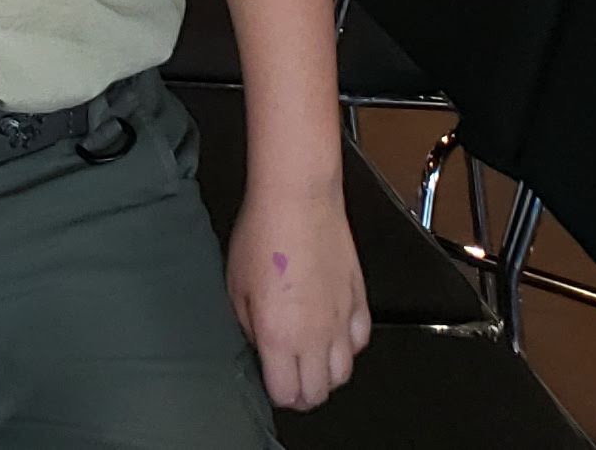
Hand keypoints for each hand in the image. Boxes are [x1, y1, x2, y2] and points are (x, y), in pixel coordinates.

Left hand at [227, 184, 369, 408]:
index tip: (271, 383)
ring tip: (310, 362)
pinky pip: (360, 341)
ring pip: (343, 373)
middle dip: (302, 394)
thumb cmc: (263, 235)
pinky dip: (348, 346)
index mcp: (279, 337)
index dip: (277, 394)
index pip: (287, 394)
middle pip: (318, 393)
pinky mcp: (359, 300)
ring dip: (326, 375)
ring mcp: (341, 320)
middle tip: (290, 380)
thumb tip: (259, 346)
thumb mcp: (235, 286)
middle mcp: (315, 335)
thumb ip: (249, 327)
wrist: (297, 200)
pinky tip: (333, 335)